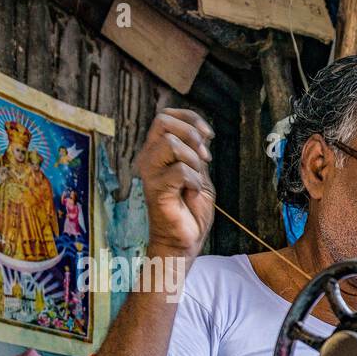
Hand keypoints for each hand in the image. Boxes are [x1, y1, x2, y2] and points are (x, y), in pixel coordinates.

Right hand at [137, 108, 215, 261]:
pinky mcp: (155, 188)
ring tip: (196, 181)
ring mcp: (149, 172)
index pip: (166, 115)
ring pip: (171, 143)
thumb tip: (201, 130)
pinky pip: (180, 171)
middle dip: (191, 135)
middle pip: (163, 121)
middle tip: (205, 158)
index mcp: (157, 150)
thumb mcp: (199, 173)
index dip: (191, 118)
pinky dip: (194, 181)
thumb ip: (196, 152)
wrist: (185, 240)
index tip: (209, 136)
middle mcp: (148, 157)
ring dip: (194, 161)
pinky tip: (192, 193)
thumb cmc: (191, 209)